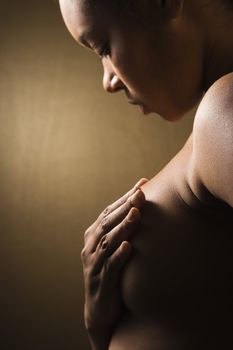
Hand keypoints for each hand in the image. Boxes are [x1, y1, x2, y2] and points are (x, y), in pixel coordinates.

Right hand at [81, 178, 147, 349]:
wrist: (100, 311)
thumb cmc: (111, 274)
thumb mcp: (113, 250)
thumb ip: (122, 231)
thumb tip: (141, 208)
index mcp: (93, 237)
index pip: (108, 212)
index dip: (124, 198)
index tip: (142, 185)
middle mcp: (91, 248)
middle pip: (107, 223)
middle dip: (125, 207)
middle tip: (141, 193)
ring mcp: (94, 265)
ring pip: (108, 242)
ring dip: (122, 227)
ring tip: (136, 214)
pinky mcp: (101, 283)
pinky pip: (110, 267)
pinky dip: (118, 256)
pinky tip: (128, 246)